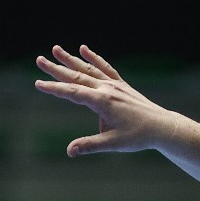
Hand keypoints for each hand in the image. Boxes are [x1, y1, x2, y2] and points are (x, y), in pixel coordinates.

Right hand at [35, 45, 176, 156]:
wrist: (162, 127)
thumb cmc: (138, 137)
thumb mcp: (113, 144)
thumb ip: (90, 145)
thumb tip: (70, 151)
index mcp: (102, 102)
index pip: (72, 93)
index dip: (54, 89)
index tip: (38, 84)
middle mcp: (107, 89)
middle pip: (77, 77)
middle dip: (56, 69)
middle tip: (39, 60)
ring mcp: (114, 85)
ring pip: (88, 70)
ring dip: (71, 59)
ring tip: (56, 49)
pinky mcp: (121, 85)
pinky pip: (105, 69)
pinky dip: (94, 59)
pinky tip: (84, 49)